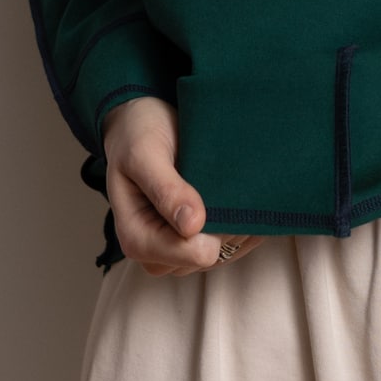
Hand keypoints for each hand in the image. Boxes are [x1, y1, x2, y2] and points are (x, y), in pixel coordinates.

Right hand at [101, 96, 263, 274]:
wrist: (140, 124)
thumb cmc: (137, 135)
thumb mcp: (143, 153)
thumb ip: (165, 190)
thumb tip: (191, 226)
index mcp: (137, 239)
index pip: (194, 253)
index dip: (214, 227)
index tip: (218, 189)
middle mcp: (158, 253)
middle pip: (212, 256)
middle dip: (225, 223)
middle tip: (222, 181)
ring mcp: (179, 250)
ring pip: (226, 252)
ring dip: (236, 221)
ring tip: (228, 184)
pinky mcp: (198, 241)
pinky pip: (235, 245)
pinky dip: (244, 222)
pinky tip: (240, 195)